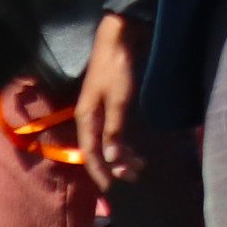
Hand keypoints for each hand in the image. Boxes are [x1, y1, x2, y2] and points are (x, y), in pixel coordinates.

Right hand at [75, 12, 145, 183]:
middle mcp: (90, 118)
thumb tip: (111, 157)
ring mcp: (100, 111)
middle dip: (116, 165)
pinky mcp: (111, 104)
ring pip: (108, 141)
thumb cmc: (117, 68)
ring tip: (140, 165)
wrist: (118, 39)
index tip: (113, 187)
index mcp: (86, 119)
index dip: (101, 171)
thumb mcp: (118, 100)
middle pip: (99, 150)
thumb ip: (114, 129)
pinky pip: (114, 131)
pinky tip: (135, 149)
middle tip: (136, 175)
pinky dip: (124, 142)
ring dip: (122, 154)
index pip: (91, 153)